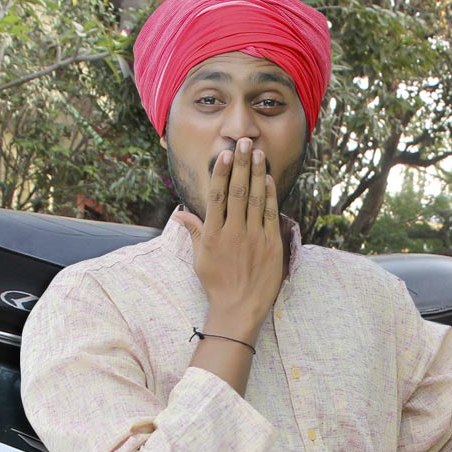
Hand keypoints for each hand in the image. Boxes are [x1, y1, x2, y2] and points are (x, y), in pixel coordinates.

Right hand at [171, 138, 282, 341]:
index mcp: (213, 235)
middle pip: (237, 192)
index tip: (225, 154)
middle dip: (241, 165)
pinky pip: (270, 215)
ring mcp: (254, 238)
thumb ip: (194, 232)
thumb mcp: (200, 258)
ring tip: (258, 152)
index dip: (221, 173)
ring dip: (257, 174)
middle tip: (244, 142)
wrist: (239, 309)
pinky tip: (269, 179)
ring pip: (254, 199)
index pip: (217, 197)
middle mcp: (233, 233)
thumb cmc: (217, 284)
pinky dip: (269, 196)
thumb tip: (180, 213)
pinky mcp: (271, 245)